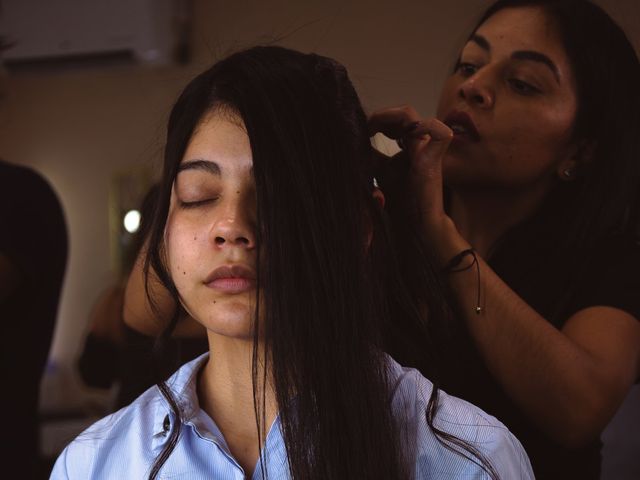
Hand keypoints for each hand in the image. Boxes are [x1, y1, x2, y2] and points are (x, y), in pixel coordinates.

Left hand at [368, 106, 453, 229]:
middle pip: (400, 113)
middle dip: (379, 116)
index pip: (393, 119)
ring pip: (411, 115)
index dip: (376, 119)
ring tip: (373, 130)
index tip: (361, 131)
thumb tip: (352, 141)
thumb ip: (368, 156)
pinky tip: (402, 138)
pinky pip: (441, 134)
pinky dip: (426, 126)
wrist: (413, 226)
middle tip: (365, 130)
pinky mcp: (434, 161)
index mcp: (407, 146)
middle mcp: (417, 144)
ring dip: (388, 117)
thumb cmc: (398, 202)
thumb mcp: (375, 173)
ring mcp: (426, 150)